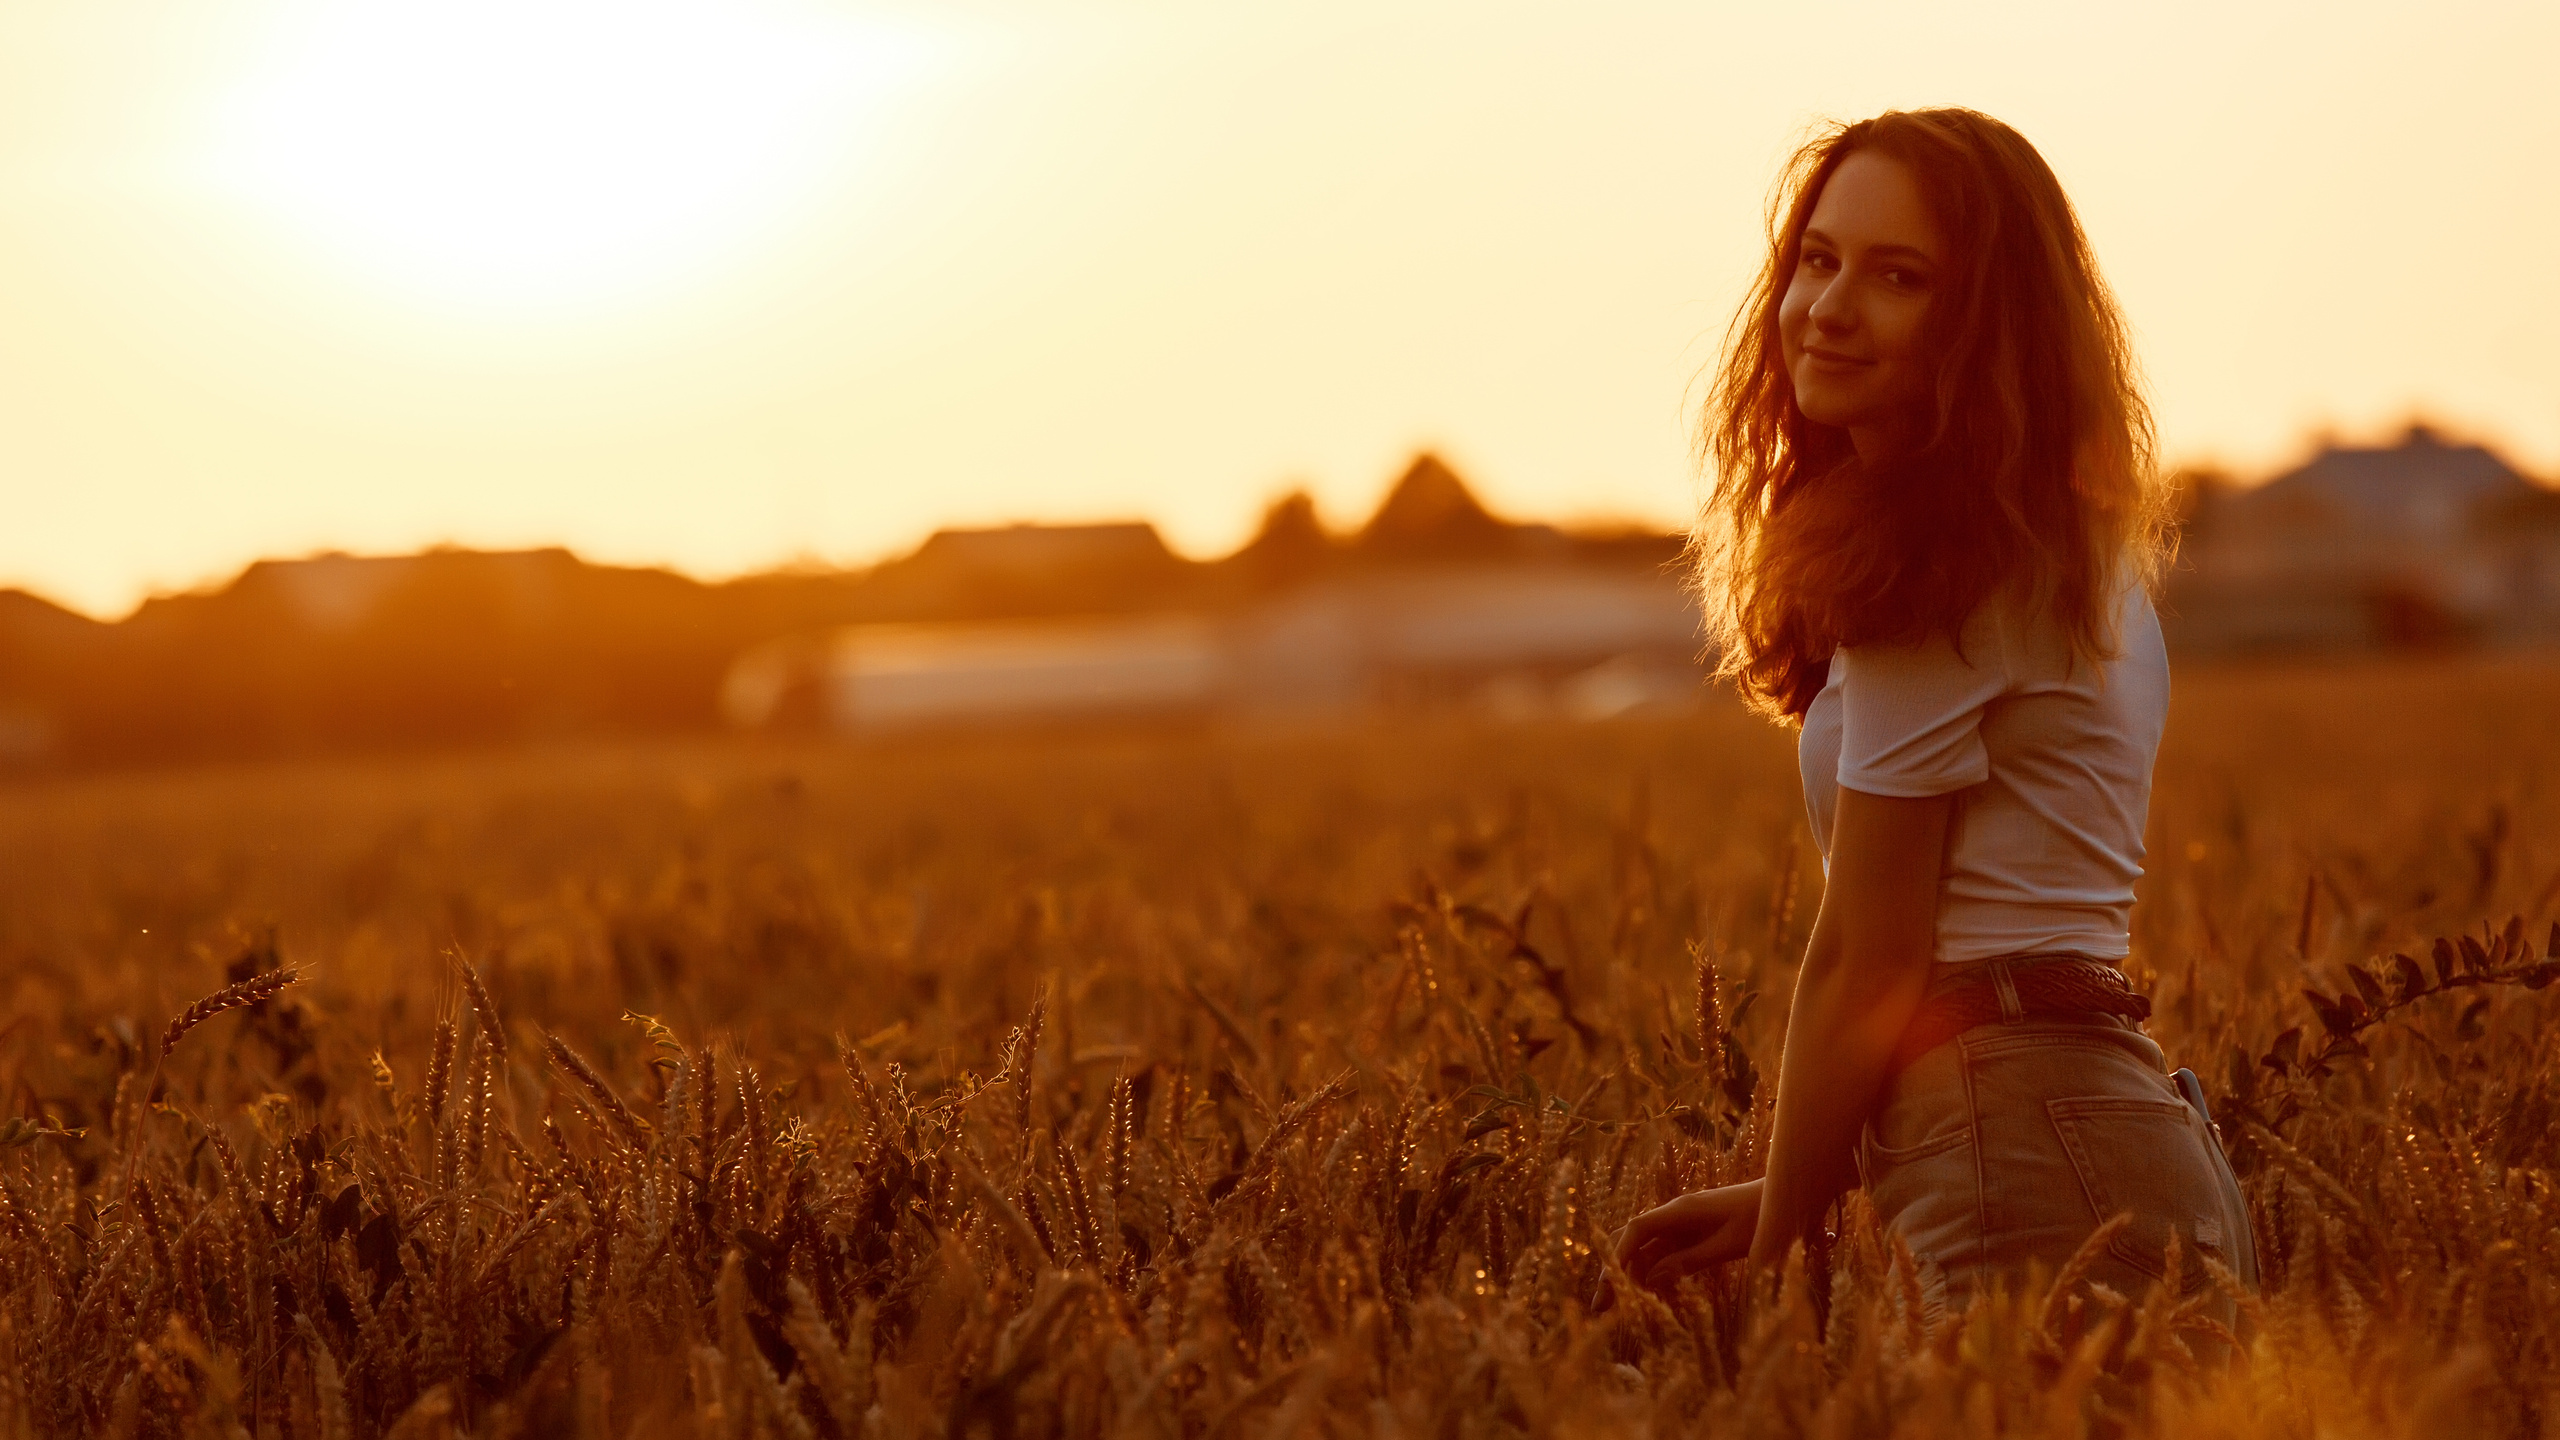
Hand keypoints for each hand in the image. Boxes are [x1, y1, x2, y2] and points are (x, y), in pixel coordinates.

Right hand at [1612, 1179, 1763, 1292]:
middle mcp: (1674, 1215)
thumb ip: (1689, 1261)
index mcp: (1681, 1211)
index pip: (1637, 1229)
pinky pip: (1662, 1253)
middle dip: (1613, 1269)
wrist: (1782, 1198)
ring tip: (1618, 1307)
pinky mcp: (1691, 1234)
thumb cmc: (1760, 1218)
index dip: (1619, 1254)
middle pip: (1632, 1240)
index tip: (1607, 1283)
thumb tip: (1653, 1279)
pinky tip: (1646, 1295)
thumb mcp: (1727, 1245)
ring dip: (1629, 1275)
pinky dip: (1651, 1273)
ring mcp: (1681, 1224)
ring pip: (1644, 1249)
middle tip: (1600, 1304)